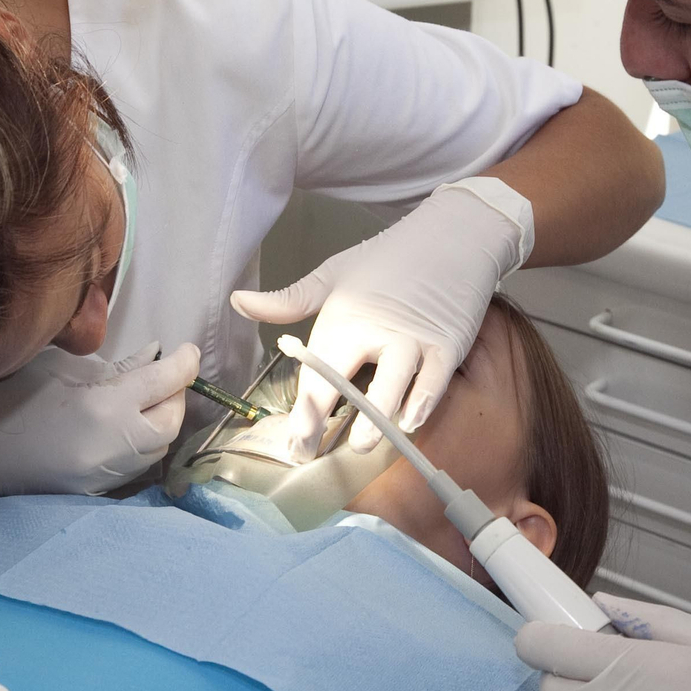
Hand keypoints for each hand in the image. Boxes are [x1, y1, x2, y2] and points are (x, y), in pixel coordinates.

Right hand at [0, 342, 199, 508]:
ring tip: (147, 398)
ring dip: (161, 421)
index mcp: (104, 407)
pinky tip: (127, 425)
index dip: (184, 364)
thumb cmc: (7, 395)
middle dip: (175, 396)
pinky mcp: (94, 492)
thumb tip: (155, 355)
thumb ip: (116, 367)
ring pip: (158, 448)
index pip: (165, 383)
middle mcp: (114, 447)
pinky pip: (135, 466)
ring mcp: (105, 475)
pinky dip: (141, 443)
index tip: (188, 351)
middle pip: (171, 422)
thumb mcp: (63, 369)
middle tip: (166, 375)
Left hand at [231, 178, 531, 460]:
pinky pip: (435, 383)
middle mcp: (377, 332)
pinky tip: (408, 422)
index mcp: (344, 318)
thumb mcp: (332, 273)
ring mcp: (415, 341)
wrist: (452, 236)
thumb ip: (288, 300)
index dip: (302, 412)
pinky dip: (422, 404)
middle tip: (308, 454)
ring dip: (375, 422)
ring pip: (393, 389)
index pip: (317, 373)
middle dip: (324, 423)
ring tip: (360, 447)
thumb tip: (238, 302)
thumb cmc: (387, 259)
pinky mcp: (449, 345)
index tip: (291, 444)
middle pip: (348, 386)